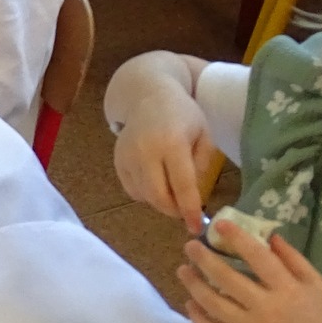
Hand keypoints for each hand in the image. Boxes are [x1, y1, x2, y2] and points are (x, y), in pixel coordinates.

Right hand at [112, 96, 215, 231]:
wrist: (147, 95)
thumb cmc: (183, 114)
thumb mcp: (204, 134)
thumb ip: (202, 164)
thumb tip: (195, 196)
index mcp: (172, 142)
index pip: (182, 185)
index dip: (190, 209)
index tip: (197, 227)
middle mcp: (145, 150)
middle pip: (158, 195)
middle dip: (173, 210)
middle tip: (185, 212)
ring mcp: (127, 156)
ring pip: (144, 195)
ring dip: (161, 202)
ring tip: (173, 193)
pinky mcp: (118, 161)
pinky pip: (132, 189)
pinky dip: (146, 194)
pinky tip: (157, 183)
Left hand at [179, 223, 321, 322]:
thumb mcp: (318, 286)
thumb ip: (293, 260)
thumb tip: (268, 236)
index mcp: (288, 290)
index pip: (258, 257)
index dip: (237, 238)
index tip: (219, 224)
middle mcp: (266, 309)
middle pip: (226, 279)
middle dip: (203, 259)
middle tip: (190, 245)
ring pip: (213, 304)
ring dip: (194, 285)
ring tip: (183, 270)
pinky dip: (197, 318)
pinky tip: (190, 304)